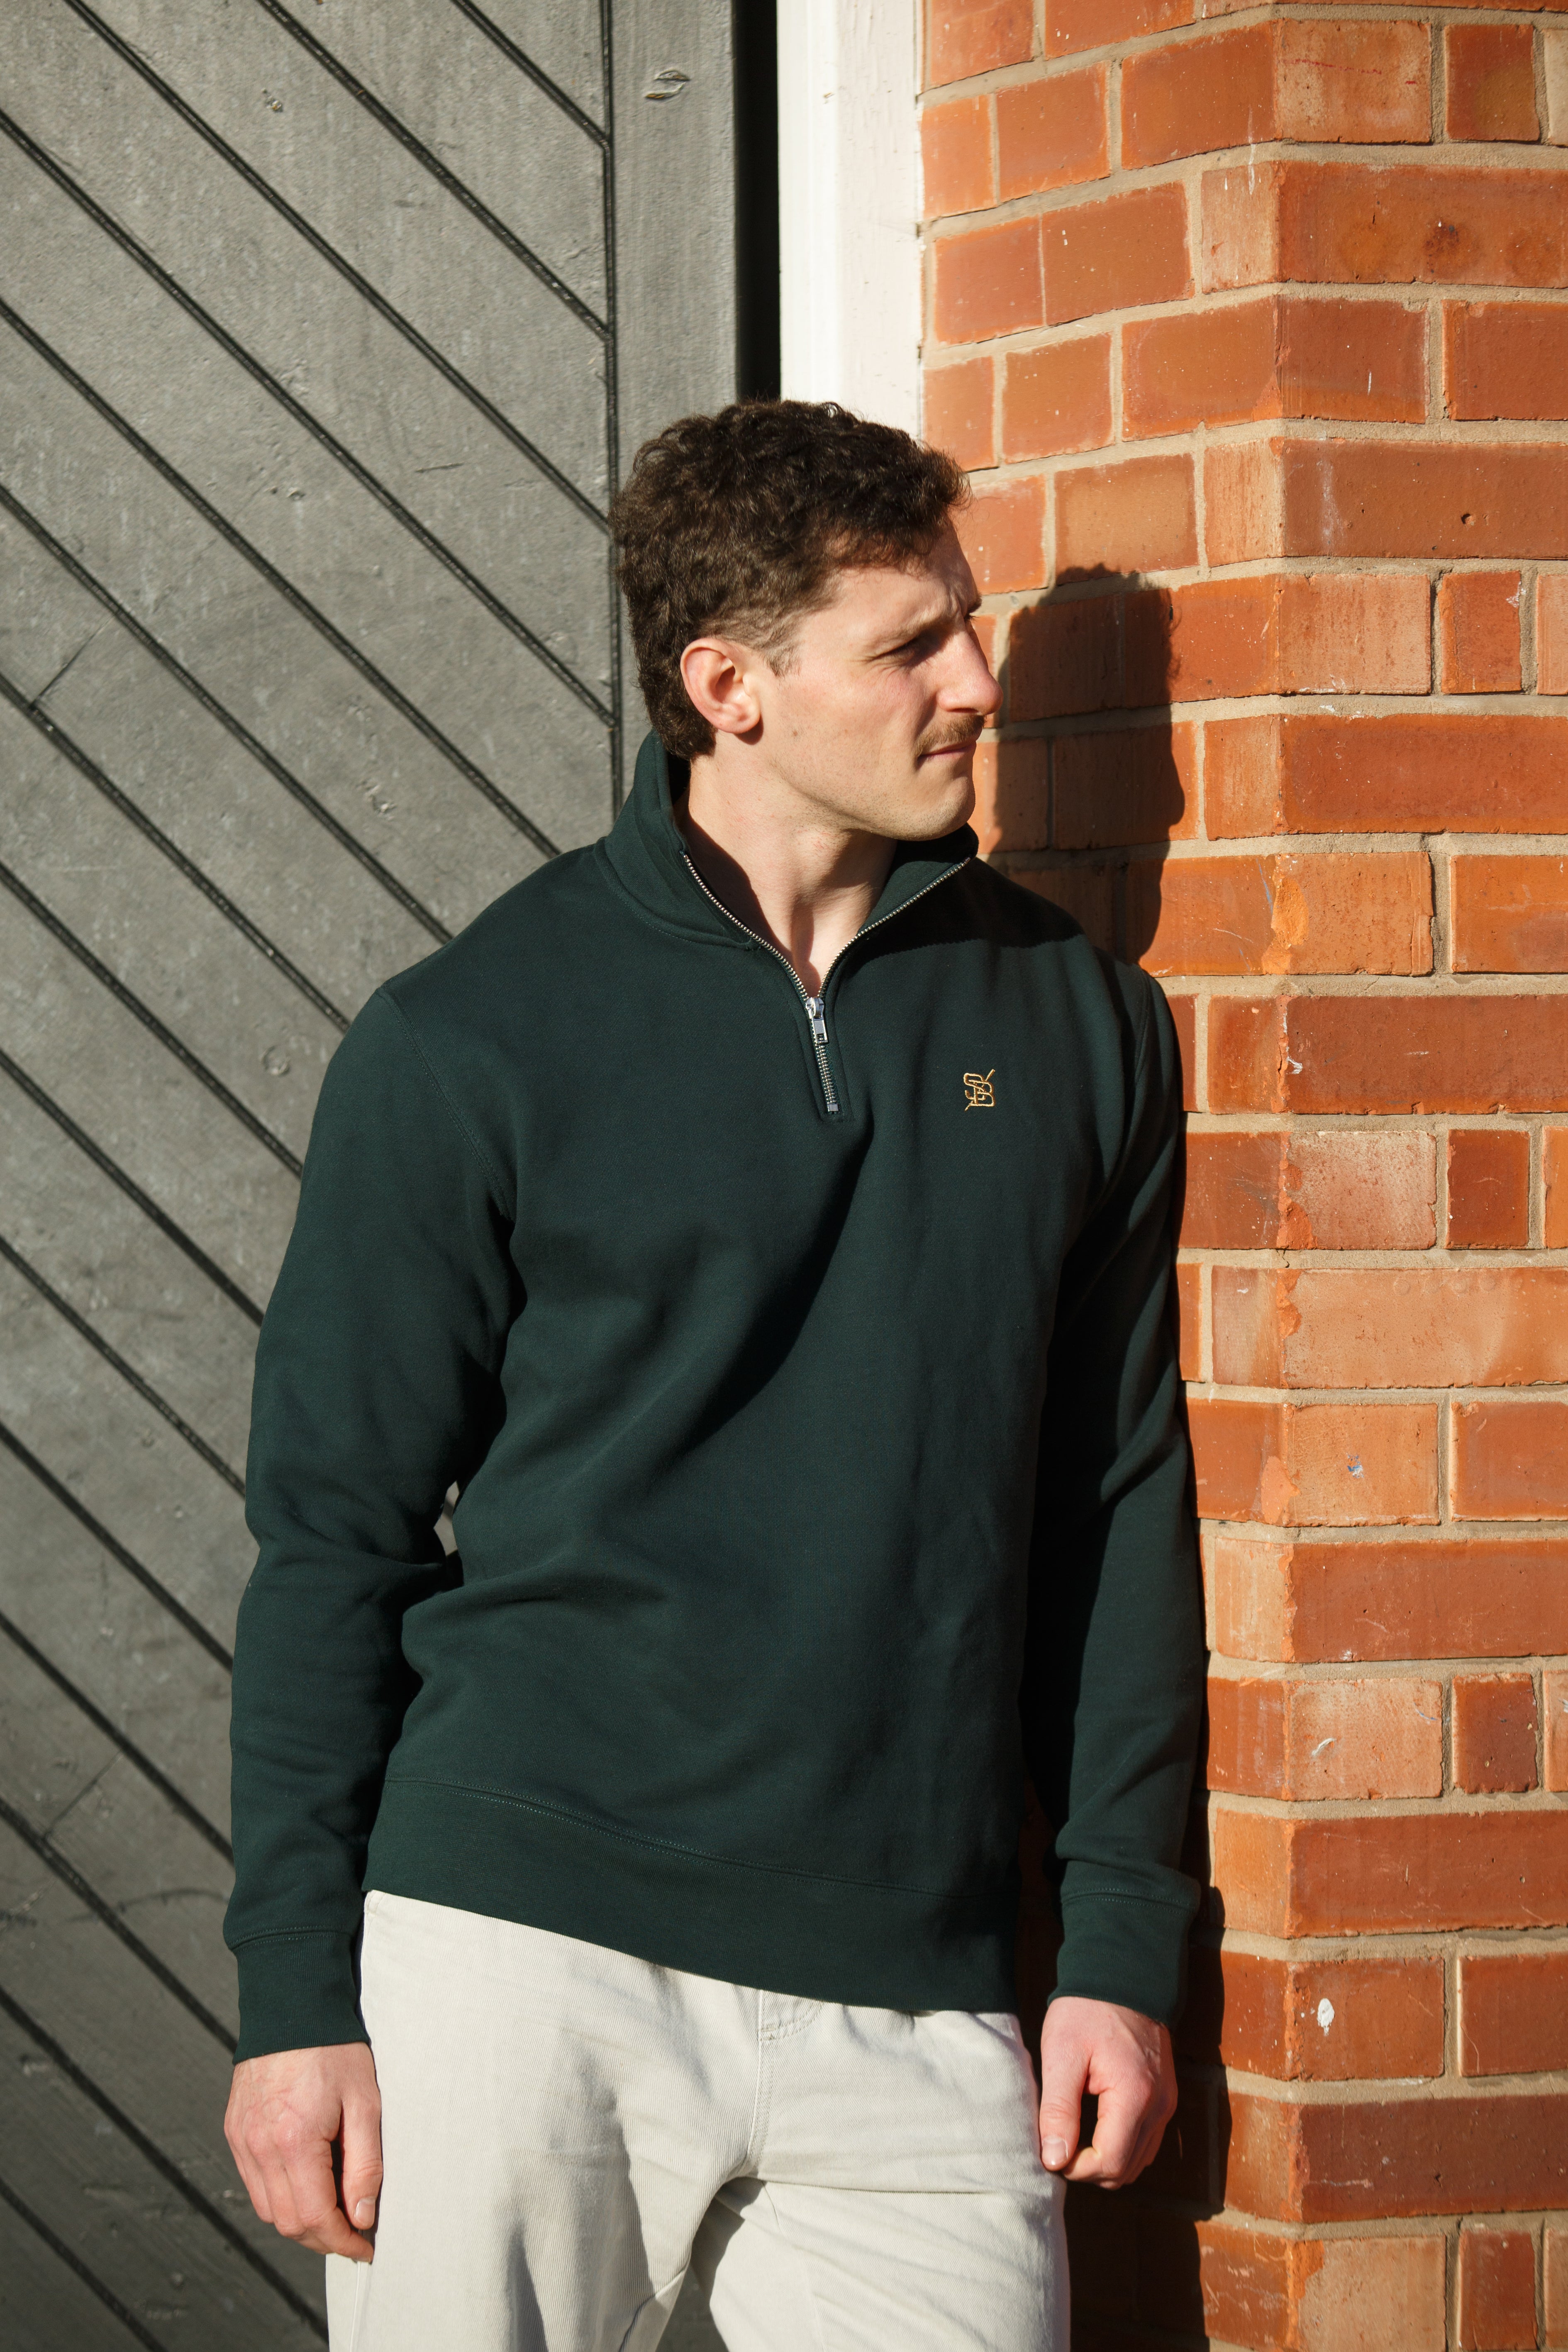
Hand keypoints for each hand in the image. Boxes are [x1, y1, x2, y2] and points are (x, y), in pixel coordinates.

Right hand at [225, 2042, 382, 2260]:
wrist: (291, 2004)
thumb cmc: (334, 2048)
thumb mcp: (365, 2102)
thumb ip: (365, 2164)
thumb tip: (362, 2217)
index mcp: (293, 2141)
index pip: (316, 2218)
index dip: (344, 2242)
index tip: (368, 2247)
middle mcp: (259, 2147)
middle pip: (288, 2223)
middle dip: (324, 2238)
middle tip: (356, 2233)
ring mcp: (241, 2141)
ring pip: (268, 2210)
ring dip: (301, 2221)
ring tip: (335, 2211)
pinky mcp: (234, 2132)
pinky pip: (255, 2184)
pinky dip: (280, 2197)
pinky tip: (306, 2184)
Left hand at [1037, 1996, 1174, 2188]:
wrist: (1121, 1974)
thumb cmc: (1087, 2011)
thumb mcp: (1062, 2054)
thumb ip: (1058, 2110)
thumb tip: (1054, 2160)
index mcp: (1135, 2096)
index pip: (1109, 2164)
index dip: (1076, 2168)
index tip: (1051, 2150)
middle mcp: (1159, 2107)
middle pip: (1125, 2170)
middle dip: (1089, 2168)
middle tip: (1059, 2142)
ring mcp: (1166, 2103)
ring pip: (1137, 2161)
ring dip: (1106, 2160)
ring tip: (1075, 2134)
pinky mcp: (1165, 2098)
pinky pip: (1146, 2141)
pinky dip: (1121, 2145)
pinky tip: (1095, 2126)